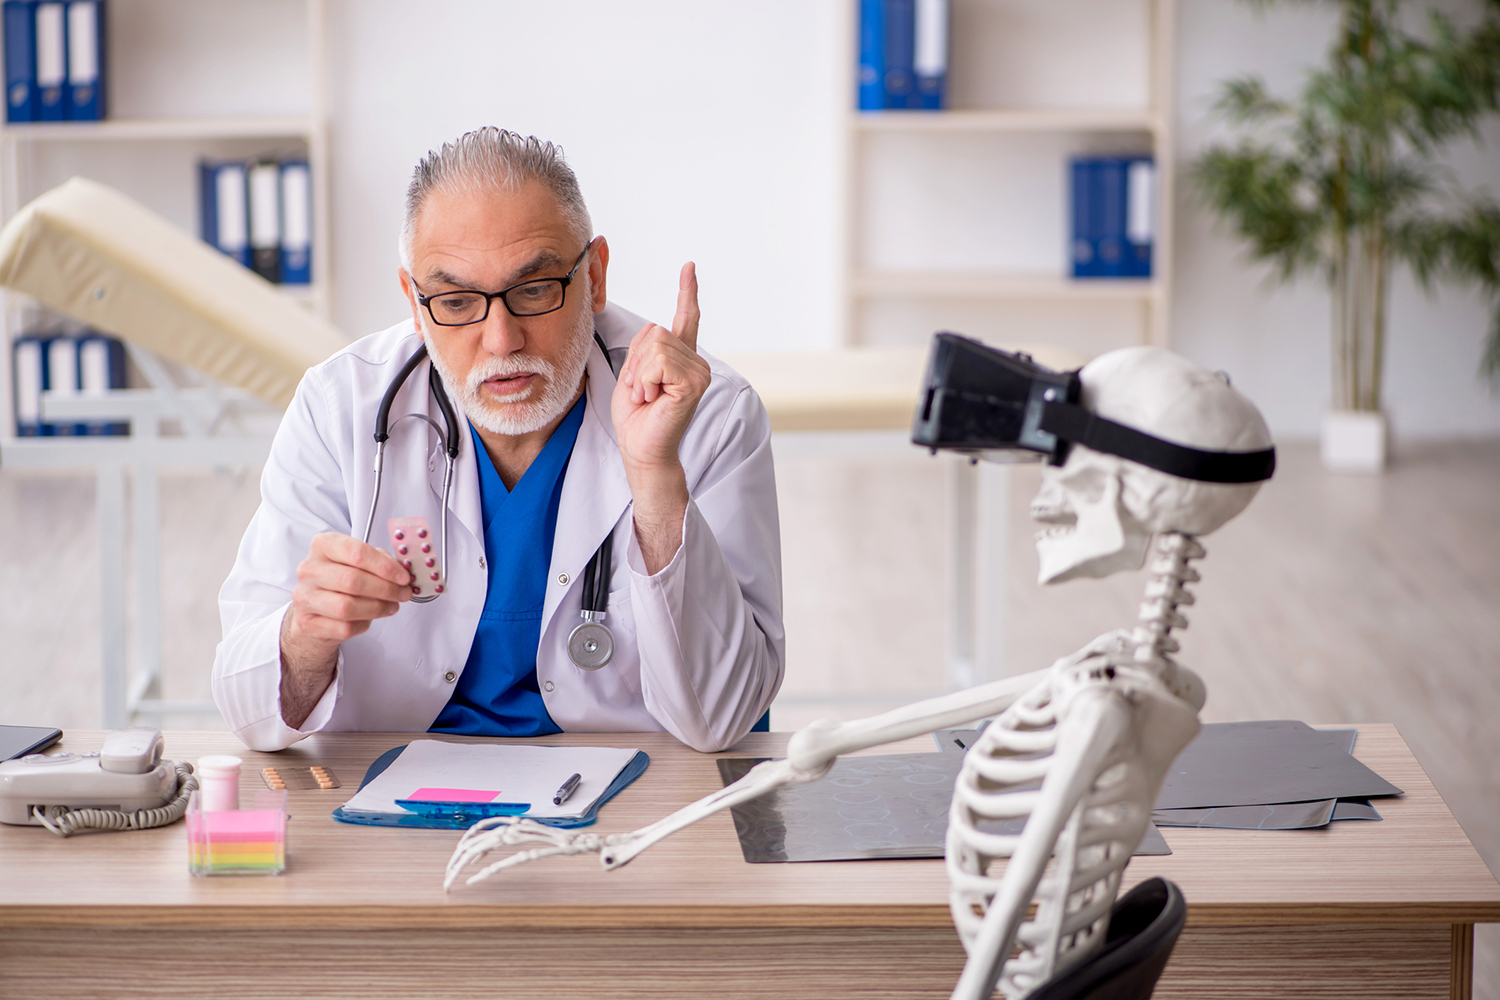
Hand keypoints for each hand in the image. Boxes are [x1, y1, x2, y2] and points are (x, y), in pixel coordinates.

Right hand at [278, 532, 410, 727]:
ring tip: (391, 606)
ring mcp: (304, 596)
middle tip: (403, 594)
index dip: (385, 566)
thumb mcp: (360, 562)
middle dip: (385, 589)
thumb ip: (381, 561)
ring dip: (377, 608)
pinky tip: (369, 618)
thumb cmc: (342, 580)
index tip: (404, 577)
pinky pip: (343, 627)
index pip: (356, 552)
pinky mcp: (307, 622)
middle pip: (352, 580)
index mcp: (323, 545)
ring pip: (347, 606)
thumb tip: (404, 572)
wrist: (316, 606)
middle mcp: (309, 569)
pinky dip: (363, 624)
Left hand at [611, 262, 711, 473]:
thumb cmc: (635, 417)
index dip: (687, 291)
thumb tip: (655, 326)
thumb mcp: (633, 373)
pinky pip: (658, 363)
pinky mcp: (694, 383)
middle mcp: (695, 362)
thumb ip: (644, 348)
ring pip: (655, 347)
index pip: (686, 318)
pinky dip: (646, 381)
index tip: (689, 267)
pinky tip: (653, 399)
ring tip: (648, 396)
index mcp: (681, 358)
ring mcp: (698, 372)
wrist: (639, 447)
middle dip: (636, 362)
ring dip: (640, 374)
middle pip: (655, 332)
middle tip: (642, 391)